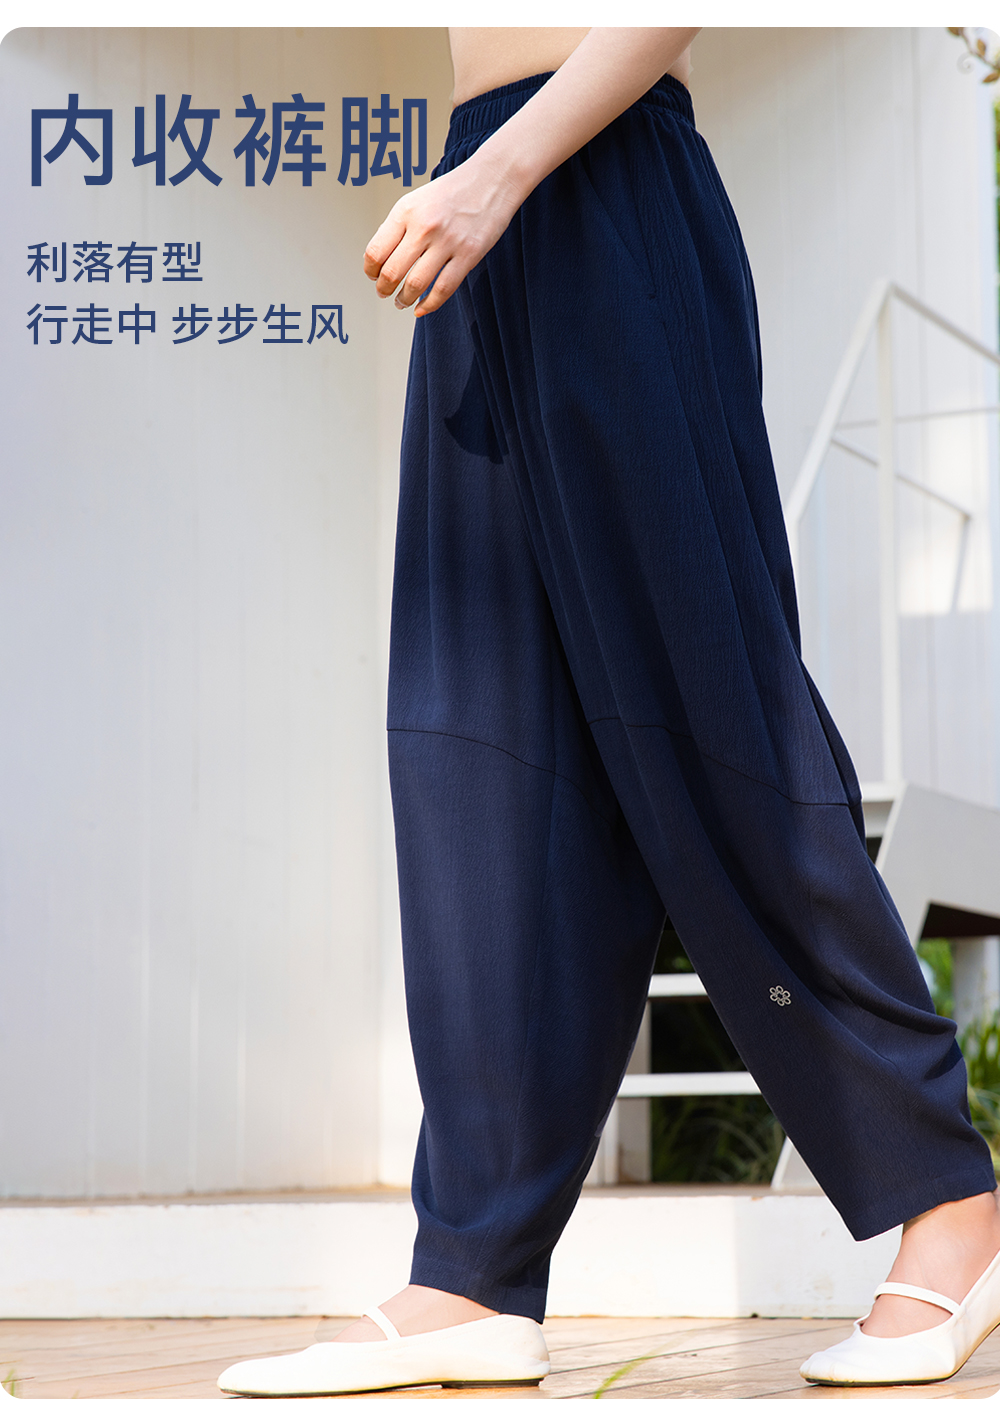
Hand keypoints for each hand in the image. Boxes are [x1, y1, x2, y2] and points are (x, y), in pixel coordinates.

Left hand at [363, 155, 522, 316]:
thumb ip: (398, 227)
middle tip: (384, 293)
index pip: (376, 251)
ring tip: (402, 302)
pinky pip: (443, 289)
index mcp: (406, 210)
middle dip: (384, 289)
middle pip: (392, 272)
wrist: (492, 178)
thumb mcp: (417, 200)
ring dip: (404, 300)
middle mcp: (424, 226)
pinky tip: (421, 308)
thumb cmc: (452, 192)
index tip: (373, 276)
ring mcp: (447, 241)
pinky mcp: (469, 254)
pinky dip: (429, 304)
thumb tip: (380, 260)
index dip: (370, 270)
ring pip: (415, 285)